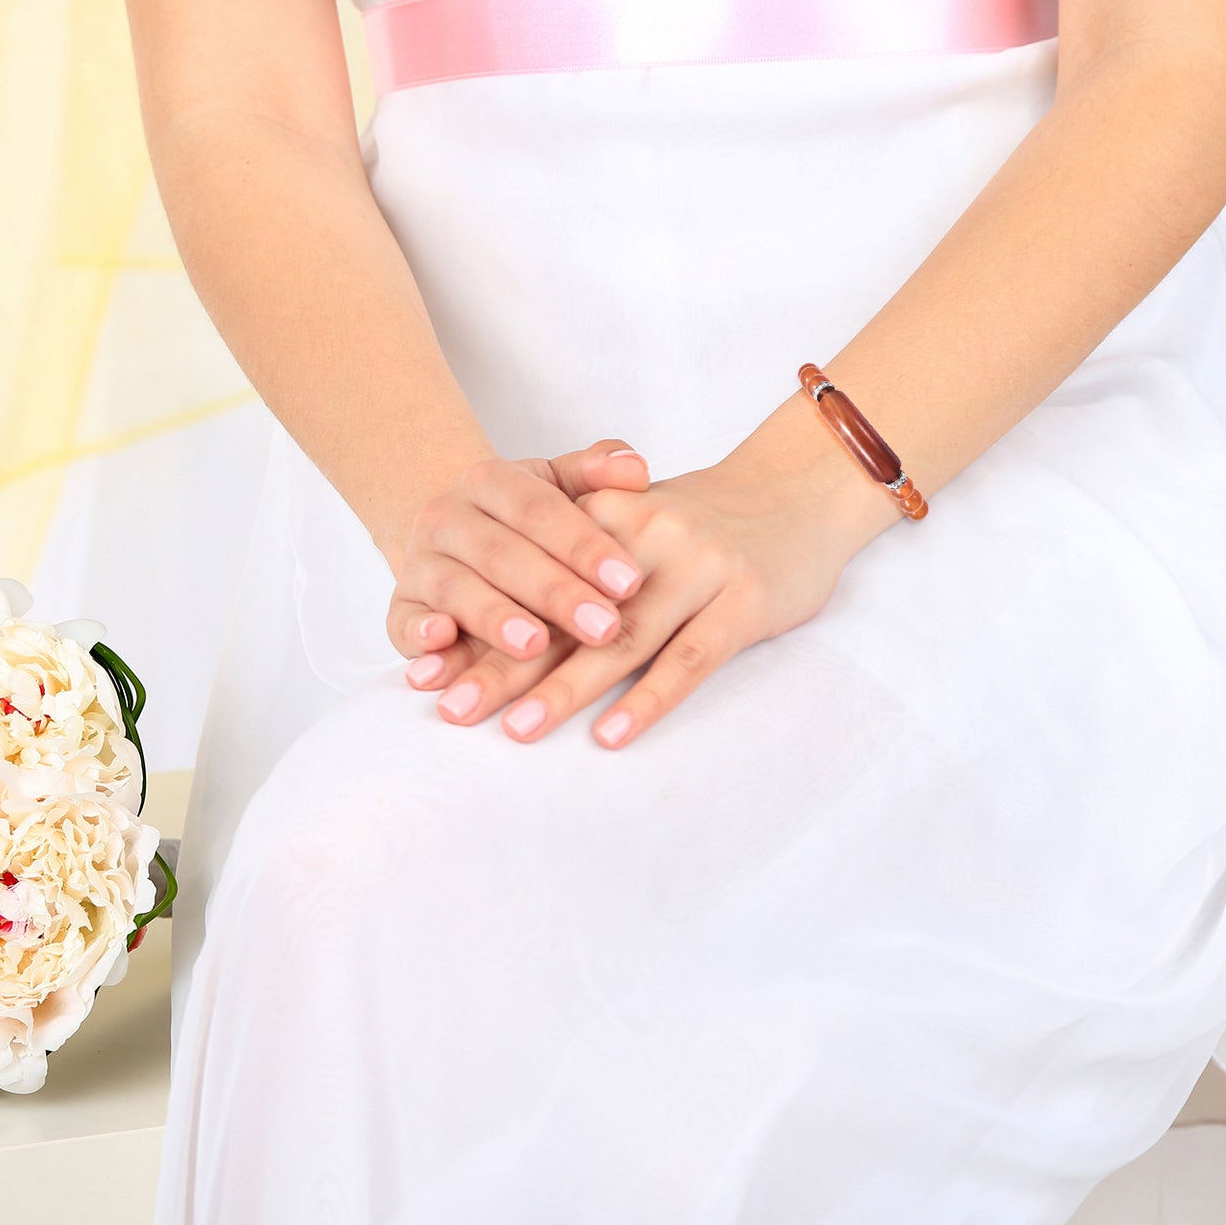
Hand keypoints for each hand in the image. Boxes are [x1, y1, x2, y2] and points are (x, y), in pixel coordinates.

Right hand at [385, 440, 655, 675]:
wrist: (452, 535)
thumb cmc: (524, 519)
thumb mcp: (559, 486)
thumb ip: (595, 474)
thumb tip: (636, 468)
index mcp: (489, 481)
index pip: (540, 510)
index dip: (585, 546)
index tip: (630, 582)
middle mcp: (446, 517)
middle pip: (502, 554)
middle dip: (555, 593)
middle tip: (604, 628)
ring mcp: (418, 564)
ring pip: (456, 589)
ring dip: (495, 619)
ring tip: (536, 646)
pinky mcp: (400, 609)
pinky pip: (403, 623)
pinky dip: (420, 636)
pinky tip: (443, 643)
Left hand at [409, 447, 878, 746]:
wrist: (798, 490)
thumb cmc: (700, 525)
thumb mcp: (630, 524)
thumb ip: (570, 570)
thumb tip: (492, 634)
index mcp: (605, 518)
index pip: (528, 584)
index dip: (477, 631)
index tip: (427, 676)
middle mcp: (645, 539)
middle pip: (561, 614)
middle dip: (501, 664)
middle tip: (452, 711)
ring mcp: (697, 570)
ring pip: (619, 639)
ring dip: (564, 687)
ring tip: (515, 730)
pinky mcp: (743, 602)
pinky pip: (688, 659)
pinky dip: (647, 699)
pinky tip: (611, 735)